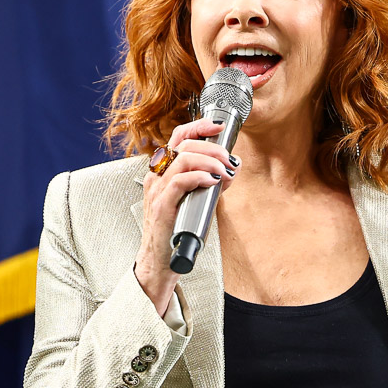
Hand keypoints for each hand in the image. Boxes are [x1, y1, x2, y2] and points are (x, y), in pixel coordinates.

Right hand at [133, 119, 237, 314]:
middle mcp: (157, 176)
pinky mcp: (161, 206)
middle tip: (229, 159)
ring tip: (225, 172)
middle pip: (182, 143)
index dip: (198, 127)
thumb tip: (230, 170)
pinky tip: (214, 182)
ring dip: (210, 161)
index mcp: (163, 172)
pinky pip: (180, 181)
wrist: (161, 260)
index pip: (177, 138)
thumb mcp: (197, 201)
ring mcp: (157, 190)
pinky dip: (200, 177)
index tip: (218, 126)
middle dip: (212, 147)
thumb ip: (210, 183)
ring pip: (182, 158)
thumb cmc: (177, 231)